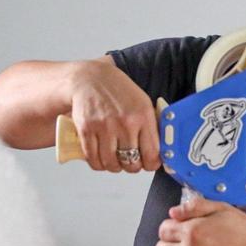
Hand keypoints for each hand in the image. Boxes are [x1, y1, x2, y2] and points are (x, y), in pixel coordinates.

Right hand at [68, 58, 160, 173]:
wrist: (89, 79)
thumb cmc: (118, 91)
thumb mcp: (143, 102)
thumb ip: (151, 126)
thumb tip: (159, 152)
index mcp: (143, 116)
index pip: (152, 153)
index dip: (151, 164)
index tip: (149, 163)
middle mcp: (125, 123)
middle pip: (132, 163)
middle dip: (133, 166)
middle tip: (131, 161)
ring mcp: (104, 128)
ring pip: (112, 164)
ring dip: (115, 166)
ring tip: (116, 160)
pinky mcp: (86, 131)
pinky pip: (94, 160)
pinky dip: (99, 163)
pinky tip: (102, 158)